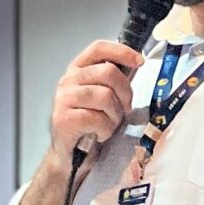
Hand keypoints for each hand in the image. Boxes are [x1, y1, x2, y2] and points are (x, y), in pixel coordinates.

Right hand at [51, 39, 142, 156]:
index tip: (140, 62)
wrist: (70, 156)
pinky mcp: (63, 119)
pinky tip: (100, 135)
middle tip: (125, 109)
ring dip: (115, 115)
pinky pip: (97, 118)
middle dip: (125, 92)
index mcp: (77, 70)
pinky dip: (105, 130)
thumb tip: (136, 64)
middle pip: (108, 72)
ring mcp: (64, 99)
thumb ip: (114, 81)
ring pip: (105, 96)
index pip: (98, 48)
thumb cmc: (90, 126)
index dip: (121, 51)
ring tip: (109, 124)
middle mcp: (67, 81)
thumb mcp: (103, 98)